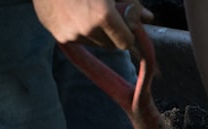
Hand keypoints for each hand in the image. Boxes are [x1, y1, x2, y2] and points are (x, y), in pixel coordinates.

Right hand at [33, 0, 151, 49]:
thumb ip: (131, 4)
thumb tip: (148, 18)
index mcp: (103, 16)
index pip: (126, 42)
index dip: (127, 32)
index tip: (125, 24)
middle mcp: (87, 30)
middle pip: (111, 45)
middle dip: (113, 33)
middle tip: (106, 15)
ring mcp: (71, 35)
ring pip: (94, 44)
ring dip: (96, 33)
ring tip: (88, 11)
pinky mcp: (58, 36)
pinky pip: (78, 40)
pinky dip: (80, 31)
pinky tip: (75, 13)